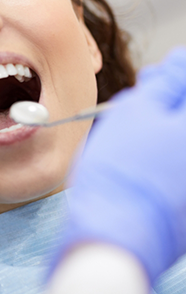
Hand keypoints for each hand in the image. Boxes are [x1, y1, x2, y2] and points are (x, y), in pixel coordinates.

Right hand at [52, 47, 185, 283]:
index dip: (170, 78)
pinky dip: (159, 155)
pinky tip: (135, 163)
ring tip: (129, 140)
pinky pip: (174, 165)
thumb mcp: (135, 113)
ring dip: (158, 130)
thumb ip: (163, 84)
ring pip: (176, 140)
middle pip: (182, 116)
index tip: (150, 82)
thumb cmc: (120, 170)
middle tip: (135, 110)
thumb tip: (180, 60)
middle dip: (164, 104)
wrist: (114, 233)